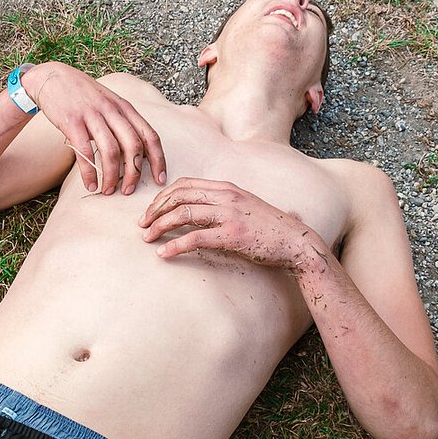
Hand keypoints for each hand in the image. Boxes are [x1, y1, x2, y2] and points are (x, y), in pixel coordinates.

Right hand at [23, 62, 166, 194]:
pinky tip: (90, 184)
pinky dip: (89, 172)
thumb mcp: (110, 102)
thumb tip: (138, 152)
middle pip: (133, 146)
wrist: (53, 78)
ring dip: (112, 176)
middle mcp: (112, 110)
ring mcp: (92, 115)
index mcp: (125, 107)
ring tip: (108, 191)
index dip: (158, 159)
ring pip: (110, 151)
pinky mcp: (72, 122)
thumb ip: (124, 122)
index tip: (160, 179)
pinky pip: (84, 152)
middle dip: (134, 173)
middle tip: (129, 191)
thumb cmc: (83, 94)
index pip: (150, 135)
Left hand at [138, 178, 327, 268]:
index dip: (163, 196)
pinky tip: (163, 254)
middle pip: (179, 196)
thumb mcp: (245, 208)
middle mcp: (226, 196)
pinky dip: (175, 245)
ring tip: (147, 238)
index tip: (151, 211)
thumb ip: (224, 205)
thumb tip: (200, 211)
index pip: (185, 184)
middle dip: (155, 210)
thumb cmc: (270, 229)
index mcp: (227, 187)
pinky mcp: (232, 235)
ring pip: (183, 214)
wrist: (296, 242)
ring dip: (159, 226)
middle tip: (142, 225)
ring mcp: (229, 214)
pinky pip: (195, 238)